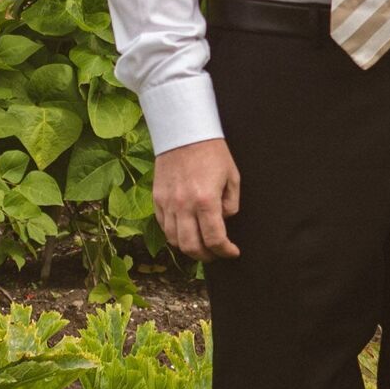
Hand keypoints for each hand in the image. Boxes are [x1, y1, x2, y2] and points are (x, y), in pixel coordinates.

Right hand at [152, 138, 241, 258]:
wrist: (183, 131)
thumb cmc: (211, 151)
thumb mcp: (232, 177)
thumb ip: (231, 204)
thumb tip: (224, 221)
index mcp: (206, 201)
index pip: (215, 239)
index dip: (225, 251)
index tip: (232, 252)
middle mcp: (184, 206)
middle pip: (191, 247)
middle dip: (207, 256)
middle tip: (217, 254)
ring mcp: (167, 203)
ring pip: (174, 241)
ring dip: (189, 248)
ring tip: (201, 245)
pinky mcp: (157, 199)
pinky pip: (164, 226)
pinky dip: (175, 235)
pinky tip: (186, 230)